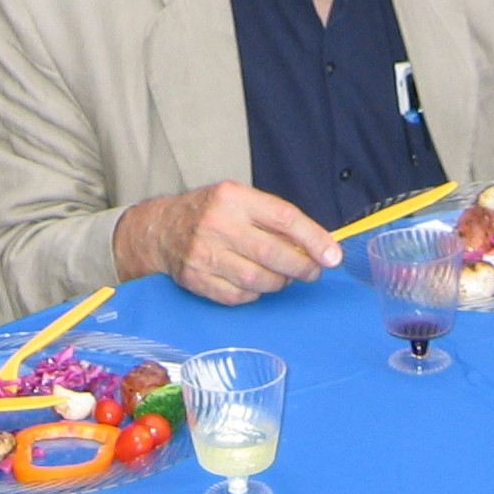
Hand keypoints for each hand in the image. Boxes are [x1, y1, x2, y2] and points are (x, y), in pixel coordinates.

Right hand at [112, 181, 340, 304]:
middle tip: (313, 272)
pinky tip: (255, 284)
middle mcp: (218, 224)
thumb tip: (318, 244)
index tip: (332, 255)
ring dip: (279, 282)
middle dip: (301, 267)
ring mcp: (204, 254)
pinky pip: (238, 296)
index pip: (283, 218)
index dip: (313, 239)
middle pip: (272, 253)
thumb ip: (274, 218)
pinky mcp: (196, 279)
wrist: (160, 229)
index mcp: (234, 197)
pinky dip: (254, 294)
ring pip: (257, 280)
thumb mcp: (240, 199)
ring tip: (283, 276)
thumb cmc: (211, 213)